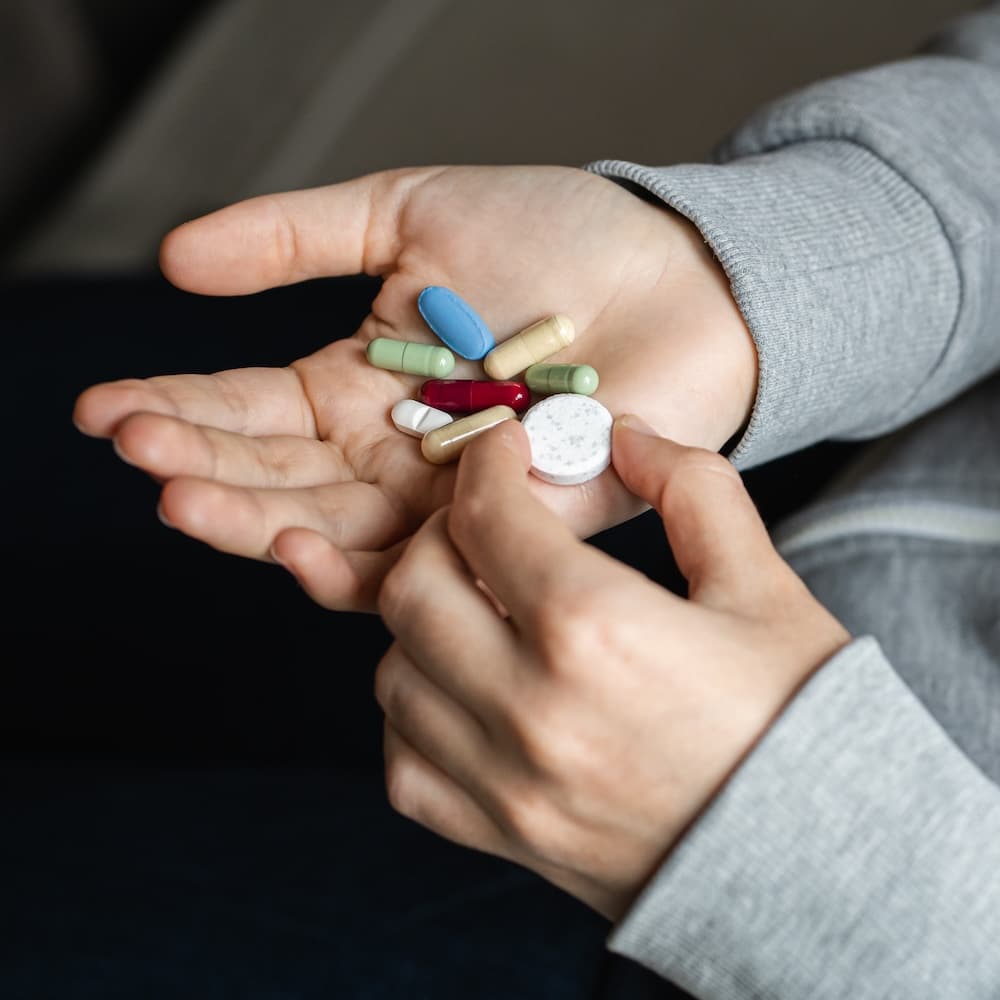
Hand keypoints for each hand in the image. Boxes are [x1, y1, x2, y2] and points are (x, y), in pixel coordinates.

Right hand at [72, 165, 757, 611]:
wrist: (680, 276)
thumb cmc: (558, 239)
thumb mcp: (410, 213)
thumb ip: (298, 237)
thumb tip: (173, 258)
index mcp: (360, 388)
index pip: (252, 412)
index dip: (178, 409)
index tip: (104, 410)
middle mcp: (391, 456)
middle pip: (280, 481)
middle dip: (202, 469)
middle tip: (136, 454)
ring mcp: (446, 501)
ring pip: (334, 532)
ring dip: (253, 521)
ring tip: (180, 498)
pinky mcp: (507, 533)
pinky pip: (422, 567)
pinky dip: (355, 565)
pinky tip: (291, 547)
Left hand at [368, 415, 849, 920]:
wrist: (821, 868)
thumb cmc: (801, 722)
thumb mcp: (764, 586)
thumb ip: (695, 491)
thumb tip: (627, 440)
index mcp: (597, 629)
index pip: (487, 518)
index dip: (485, 465)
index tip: (502, 452)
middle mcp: (530, 708)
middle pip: (412, 589)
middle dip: (438, 535)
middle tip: (484, 525)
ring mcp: (506, 784)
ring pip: (393, 675)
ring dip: (422, 623)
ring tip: (478, 607)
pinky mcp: (503, 838)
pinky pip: (405, 766)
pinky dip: (416, 715)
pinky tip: (463, 691)